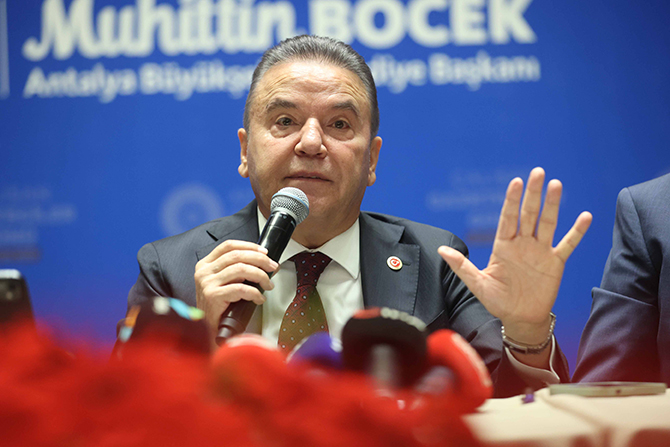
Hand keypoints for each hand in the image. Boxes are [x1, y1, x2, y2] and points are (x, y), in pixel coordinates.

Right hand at [194, 240, 277, 335]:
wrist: (208, 330)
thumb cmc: (218, 307)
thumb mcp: (223, 282)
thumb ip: (236, 270)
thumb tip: (263, 262)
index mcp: (205, 264)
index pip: (228, 246)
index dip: (249, 246)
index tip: (264, 252)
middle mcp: (204, 272)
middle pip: (237, 255)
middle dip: (260, 260)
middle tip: (272, 267)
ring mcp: (207, 283)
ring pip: (241, 269)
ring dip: (260, 276)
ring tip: (268, 285)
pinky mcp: (213, 296)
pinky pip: (241, 289)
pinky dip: (255, 293)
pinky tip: (259, 298)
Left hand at [438, 168, 591, 355]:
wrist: (520, 319)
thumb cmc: (497, 301)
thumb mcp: (477, 284)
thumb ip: (461, 266)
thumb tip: (441, 250)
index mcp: (503, 245)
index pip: (508, 217)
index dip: (511, 200)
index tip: (516, 182)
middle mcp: (523, 243)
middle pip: (529, 214)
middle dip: (533, 193)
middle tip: (538, 172)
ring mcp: (540, 251)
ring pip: (548, 223)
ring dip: (552, 204)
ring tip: (556, 184)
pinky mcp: (556, 262)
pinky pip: (568, 244)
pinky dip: (577, 231)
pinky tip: (585, 216)